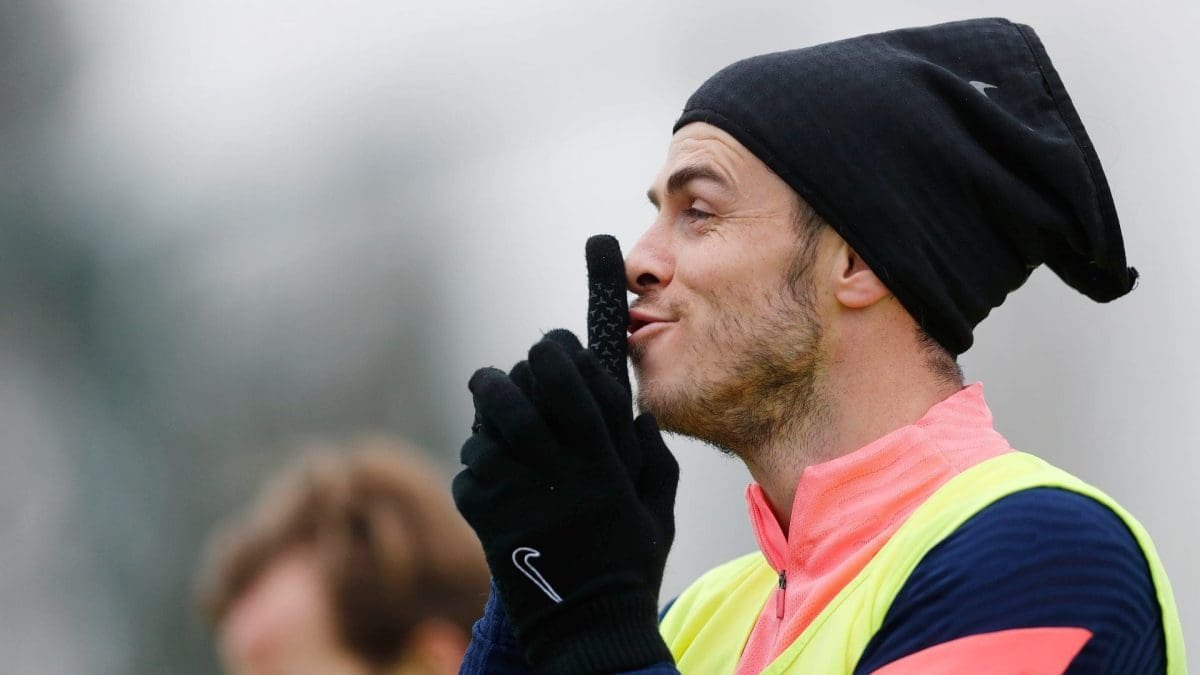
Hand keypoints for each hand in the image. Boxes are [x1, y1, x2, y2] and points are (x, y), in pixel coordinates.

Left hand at [453, 334, 673, 671]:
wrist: (588, 628)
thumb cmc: (630, 567)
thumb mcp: (659, 512)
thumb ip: (654, 459)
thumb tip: (639, 413)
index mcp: (601, 466)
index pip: (571, 388)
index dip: (556, 355)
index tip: (550, 344)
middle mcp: (556, 475)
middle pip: (512, 402)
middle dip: (500, 379)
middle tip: (496, 376)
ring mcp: (516, 498)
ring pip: (482, 437)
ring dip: (483, 424)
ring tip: (490, 423)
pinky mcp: (487, 522)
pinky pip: (468, 475)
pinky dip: (474, 469)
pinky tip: (489, 474)